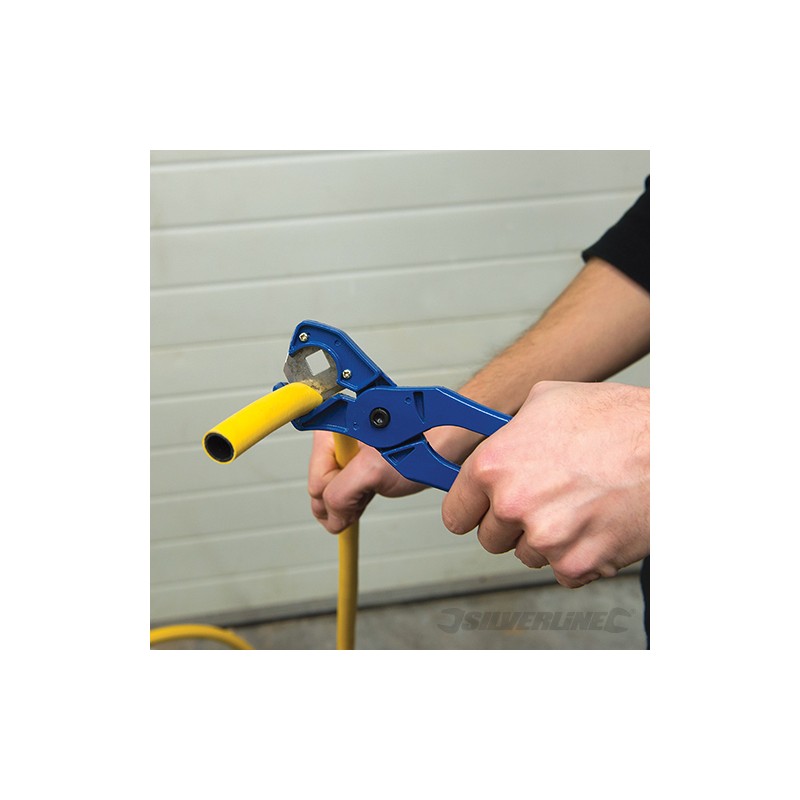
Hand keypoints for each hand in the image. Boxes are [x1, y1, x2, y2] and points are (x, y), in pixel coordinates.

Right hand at [308, 431, 426, 532]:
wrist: (447, 441)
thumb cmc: (421, 441)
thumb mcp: (373, 470)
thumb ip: (341, 494)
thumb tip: (331, 518)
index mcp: (332, 432)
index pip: (316, 480)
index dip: (332, 496)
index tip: (349, 503)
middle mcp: (336, 441)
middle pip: (322, 488)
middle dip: (342, 501)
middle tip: (367, 495)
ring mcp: (348, 455)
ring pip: (334, 493)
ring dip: (351, 502)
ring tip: (373, 492)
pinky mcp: (361, 466)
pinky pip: (347, 493)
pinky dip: (358, 501)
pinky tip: (372, 494)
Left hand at [441, 381, 649, 587]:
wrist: (673, 448)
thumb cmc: (617, 420)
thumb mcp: (547, 401)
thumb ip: (508, 431)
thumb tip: (491, 443)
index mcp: (496, 465)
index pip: (455, 512)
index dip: (470, 508)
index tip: (478, 509)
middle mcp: (514, 505)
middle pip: (490, 538)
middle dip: (511, 522)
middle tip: (542, 498)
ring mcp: (547, 539)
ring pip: (527, 555)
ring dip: (546, 538)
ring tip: (577, 504)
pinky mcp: (579, 564)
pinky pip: (563, 571)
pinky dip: (577, 555)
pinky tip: (594, 523)